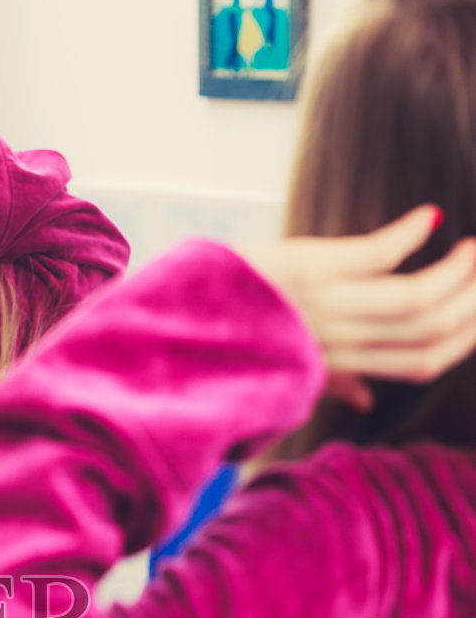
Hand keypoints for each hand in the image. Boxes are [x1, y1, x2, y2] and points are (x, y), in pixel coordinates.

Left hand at [246, 206, 475, 410]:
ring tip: (471, 248)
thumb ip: (332, 382)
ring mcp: (322, 306)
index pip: (421, 363)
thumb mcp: (285, 369)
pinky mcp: (306, 269)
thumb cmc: (231, 336)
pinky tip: (429, 216)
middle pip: (429, 330)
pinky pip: (376, 256)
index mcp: (336, 365)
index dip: (466, 337)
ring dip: (456, 270)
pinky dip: (410, 235)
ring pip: (415, 299)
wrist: (172, 323)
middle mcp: (335, 341)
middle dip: (473, 301)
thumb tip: (367, 401)